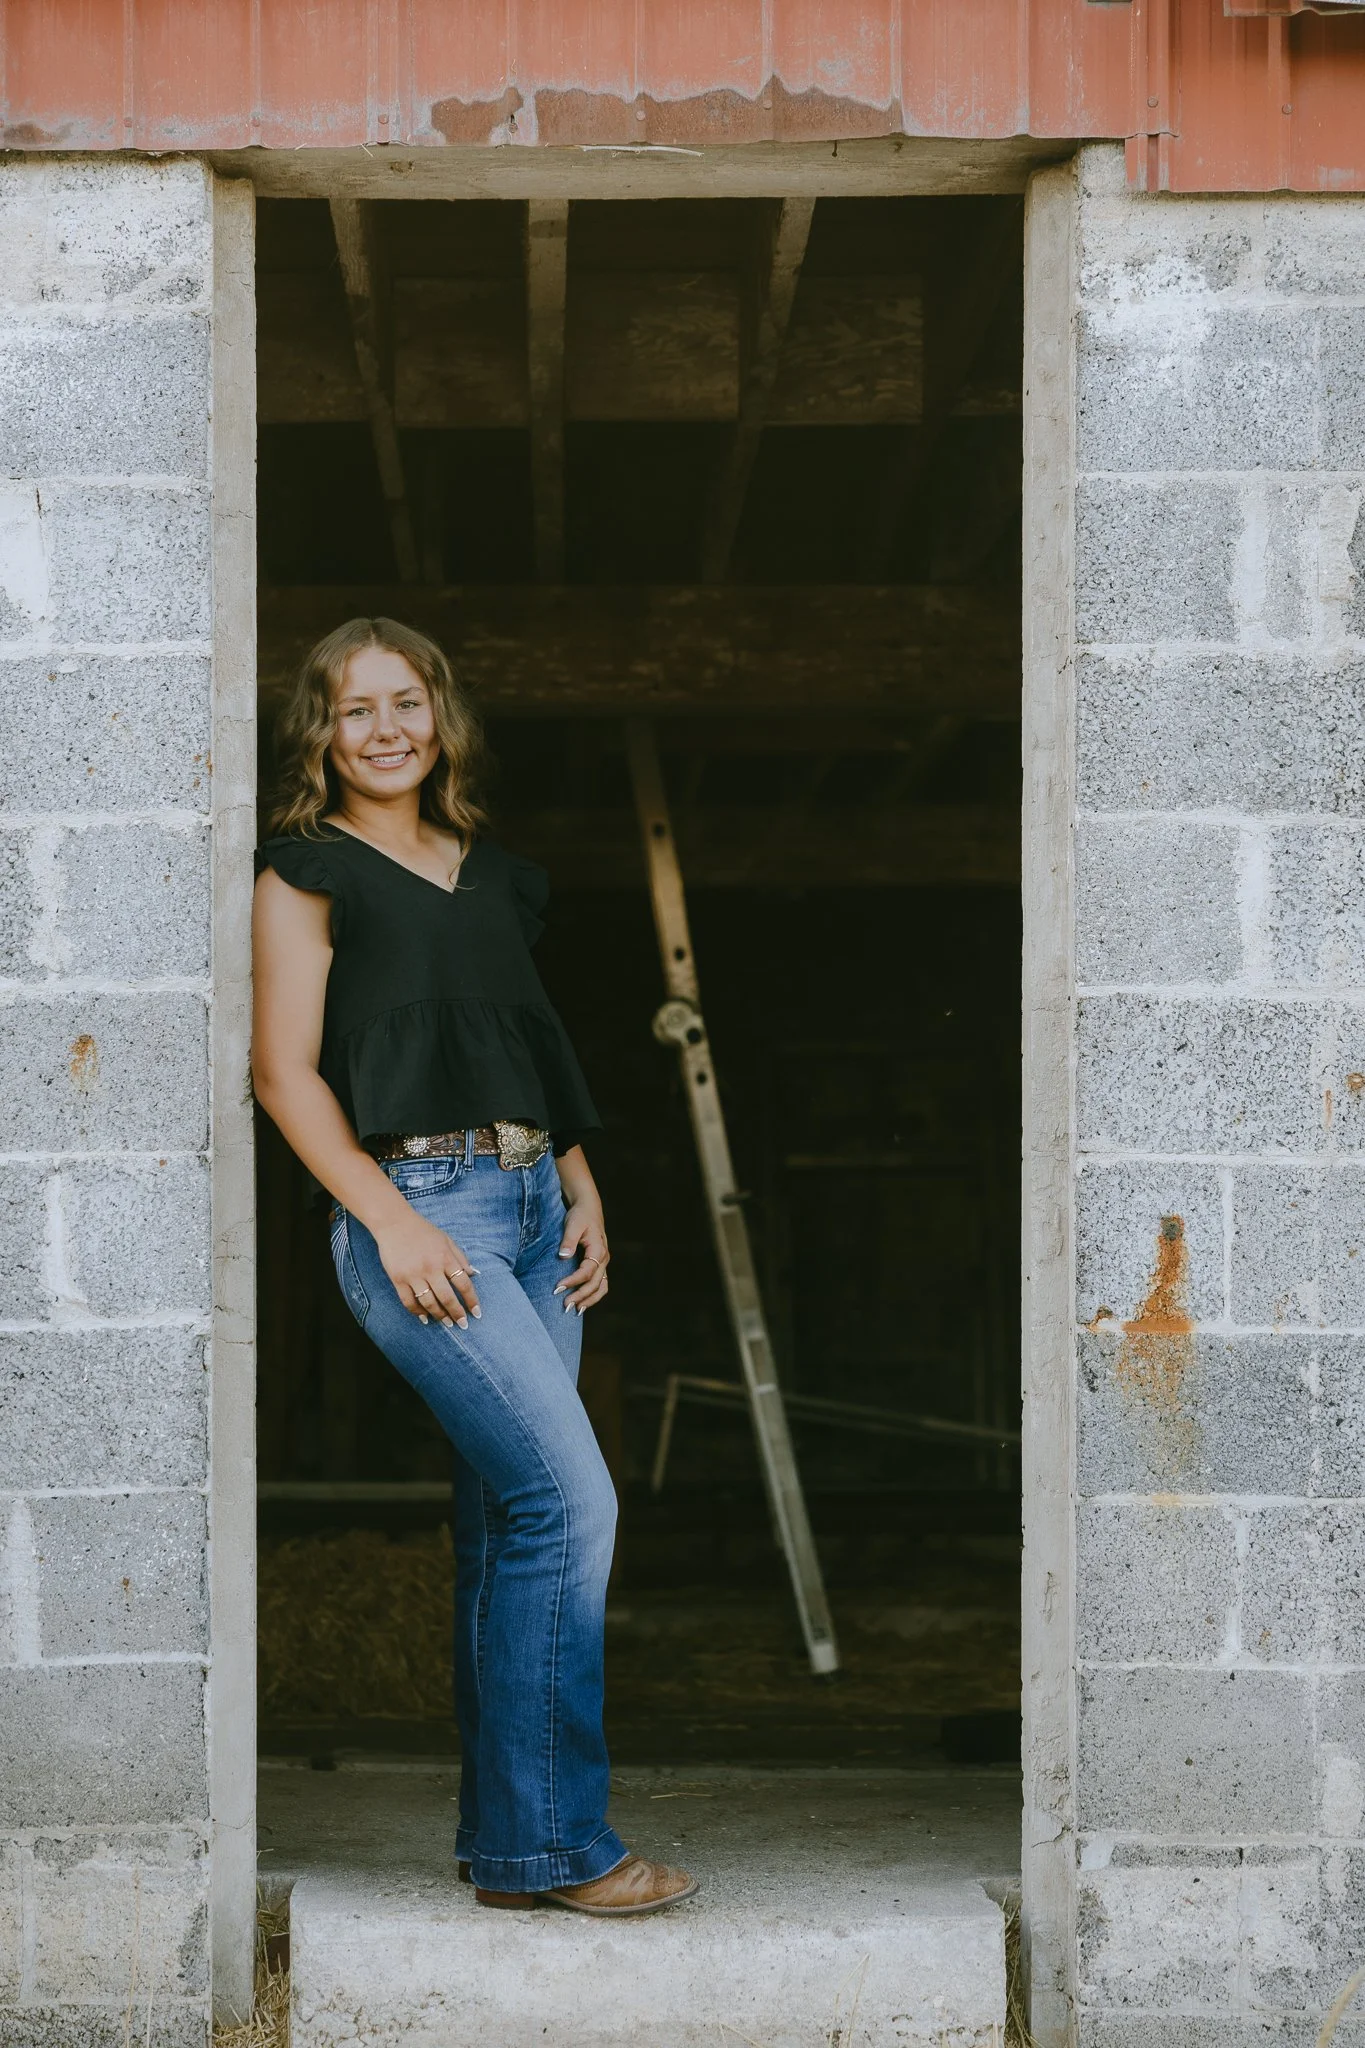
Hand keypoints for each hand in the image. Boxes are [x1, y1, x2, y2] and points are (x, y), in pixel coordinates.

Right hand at [373, 1208, 480, 1328]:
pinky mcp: (398, 1279)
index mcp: (445, 1257)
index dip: (471, 1300)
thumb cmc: (423, 1231)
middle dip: (457, 1313)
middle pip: (447, 1297)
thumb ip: (460, 1257)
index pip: (463, 1284)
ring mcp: (413, 1275)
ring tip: (447, 1323)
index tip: (477, 1313)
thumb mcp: (446, 1240)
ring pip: (429, 1303)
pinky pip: (409, 1302)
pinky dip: (417, 1312)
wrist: (394, 1223)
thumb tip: (474, 1274)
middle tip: (463, 1324)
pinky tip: (425, 1318)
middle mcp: (431, 1268)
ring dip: (440, 1316)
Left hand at [554, 1196, 609, 1314]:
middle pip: (595, 1283)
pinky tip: (582, 1304)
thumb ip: (569, 1240)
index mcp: (598, 1248)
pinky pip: (600, 1285)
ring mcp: (603, 1263)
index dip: (573, 1281)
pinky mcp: (599, 1266)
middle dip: (580, 1296)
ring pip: (601, 1287)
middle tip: (564, 1305)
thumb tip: (563, 1255)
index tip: (558, 1288)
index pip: (587, 1271)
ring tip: (575, 1311)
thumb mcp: (573, 1224)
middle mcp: (604, 1258)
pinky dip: (593, 1296)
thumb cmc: (580, 1216)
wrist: (588, 1209)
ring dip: (589, 1300)